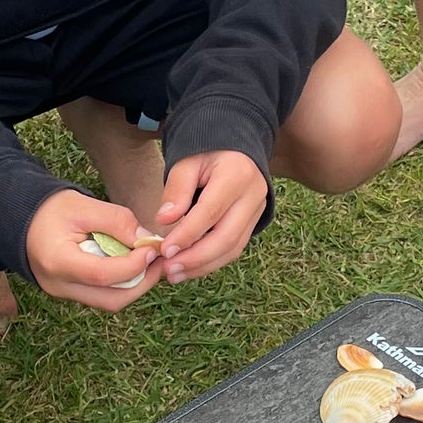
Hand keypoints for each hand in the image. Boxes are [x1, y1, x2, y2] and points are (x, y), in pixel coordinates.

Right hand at [25, 187, 162, 310]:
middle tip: (159, 261)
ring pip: (110, 302)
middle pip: (112, 299)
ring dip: (135, 285)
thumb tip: (148, 242)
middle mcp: (59, 285)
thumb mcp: (84, 205)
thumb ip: (117, 222)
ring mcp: (64, 294)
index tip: (153, 248)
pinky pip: (103, 296)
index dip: (134, 265)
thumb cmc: (50, 209)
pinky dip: (122, 284)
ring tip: (149, 262)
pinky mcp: (70, 293)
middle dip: (142, 282)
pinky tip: (133, 265)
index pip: (103, 274)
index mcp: (57, 261)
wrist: (21, 220)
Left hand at [155, 151, 268, 282]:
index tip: (164, 250)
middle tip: (169, 270)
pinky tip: (190, 267)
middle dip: (196, 258)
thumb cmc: (206, 152)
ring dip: (203, 265)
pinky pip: (235, 248)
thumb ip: (177, 189)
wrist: (234, 148)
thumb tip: (165, 220)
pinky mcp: (254, 223)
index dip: (187, 234)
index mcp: (237, 175)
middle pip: (226, 237)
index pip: (210, 212)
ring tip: (175, 274)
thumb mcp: (187, 162)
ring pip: (233, 248)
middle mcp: (253, 196)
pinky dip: (211, 261)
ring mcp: (257, 211)